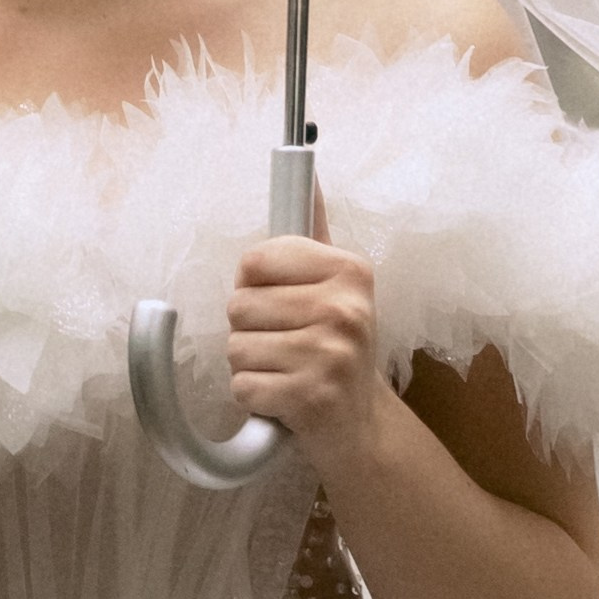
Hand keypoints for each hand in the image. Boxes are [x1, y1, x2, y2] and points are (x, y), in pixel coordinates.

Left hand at [224, 218, 384, 472]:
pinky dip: (255, 398)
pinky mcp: (312, 398)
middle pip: (239, 306)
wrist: (362, 426)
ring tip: (286, 371)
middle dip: (250, 331)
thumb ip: (314, 234)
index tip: (282, 303)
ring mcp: (331, 355)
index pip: (254, 261)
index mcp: (349, 270)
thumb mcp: (335, 287)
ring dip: (251, 366)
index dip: (253, 287)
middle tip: (287, 345)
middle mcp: (346, 308)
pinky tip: (285, 399)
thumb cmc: (336, 347)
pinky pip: (243, 387)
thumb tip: (309, 173)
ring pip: (236, 348)